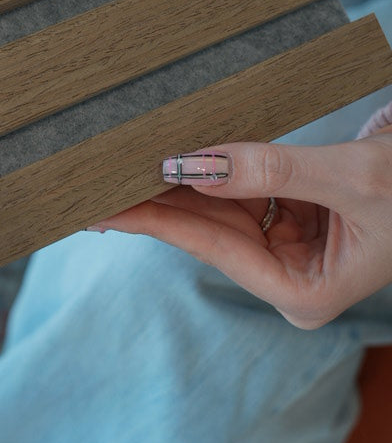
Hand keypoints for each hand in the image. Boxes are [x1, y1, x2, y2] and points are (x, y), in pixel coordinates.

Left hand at [92, 130, 391, 327]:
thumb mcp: (352, 178)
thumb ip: (272, 170)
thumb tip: (193, 162)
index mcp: (305, 292)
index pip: (213, 248)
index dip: (156, 220)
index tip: (104, 204)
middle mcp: (293, 274)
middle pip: (208, 230)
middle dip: (155, 201)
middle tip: (92, 178)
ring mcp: (294, 243)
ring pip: (221, 206)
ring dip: (178, 180)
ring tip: (116, 160)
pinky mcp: (298, 212)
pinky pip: (244, 186)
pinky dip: (215, 165)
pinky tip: (174, 150)